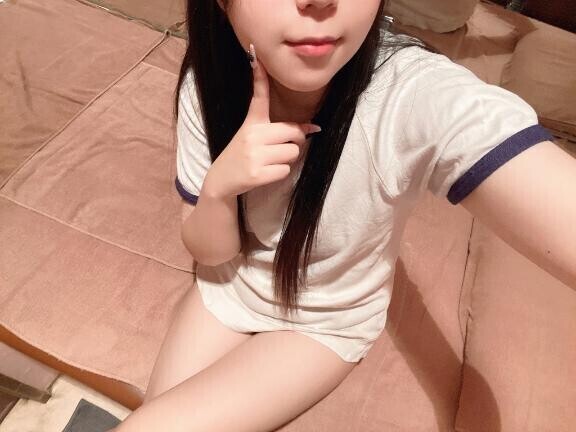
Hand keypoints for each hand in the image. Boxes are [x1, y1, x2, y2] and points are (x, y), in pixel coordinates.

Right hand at [203, 43, 320, 198]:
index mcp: (251, 123)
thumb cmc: (242, 156)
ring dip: (287, 160)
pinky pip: (285, 170)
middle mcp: (252, 135)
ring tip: (269, 162)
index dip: (259, 78)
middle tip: (279, 148)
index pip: (258, 97)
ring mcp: (254, 155)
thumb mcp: (252, 137)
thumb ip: (279, 131)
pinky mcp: (257, 173)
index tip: (257, 58)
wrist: (222, 180)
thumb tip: (314, 128)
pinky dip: (280, 174)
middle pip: (293, 132)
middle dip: (295, 141)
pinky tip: (265, 173)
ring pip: (293, 153)